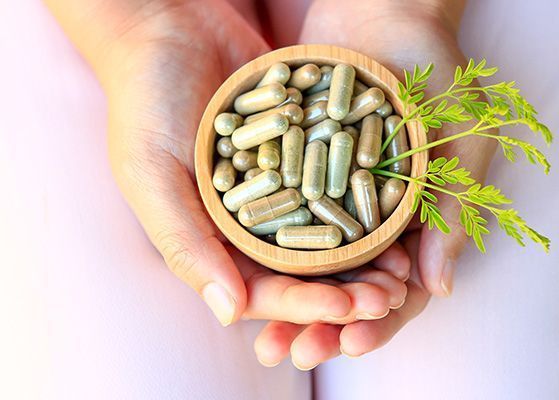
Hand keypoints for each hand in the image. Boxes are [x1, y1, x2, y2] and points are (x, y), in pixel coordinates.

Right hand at [45, 0, 405, 326]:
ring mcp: (278, 186)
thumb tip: (230, 313)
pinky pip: (336, 181)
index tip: (346, 310)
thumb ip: (184, 241)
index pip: (259, 288)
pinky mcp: (300, 151)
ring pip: (326, 233)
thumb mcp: (152, 172)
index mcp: (210, 238)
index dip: (302, 305)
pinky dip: (364, 198)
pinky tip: (397, 209)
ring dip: (364, 254)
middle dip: (343, 288)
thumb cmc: (146, 100)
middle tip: (387, 298)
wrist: (170, 24)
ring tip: (403, 265)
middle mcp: (247, 220)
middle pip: (301, 270)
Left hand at [252, 0, 496, 367]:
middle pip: (347, 285)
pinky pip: (282, 218)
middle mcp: (371, 215)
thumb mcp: (459, 139)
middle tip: (296, 352)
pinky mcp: (297, 169)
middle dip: (323, 321)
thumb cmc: (435, 70)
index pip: (398, 288)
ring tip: (265, 336)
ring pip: (311, 263)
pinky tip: (244, 276)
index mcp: (416, 219)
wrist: (383, 9)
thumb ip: (452, 212)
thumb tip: (441, 289)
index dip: (377, 319)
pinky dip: (267, 251)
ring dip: (290, 300)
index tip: (351, 339)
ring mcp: (332, 194)